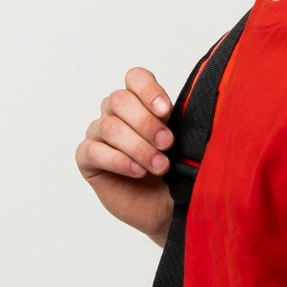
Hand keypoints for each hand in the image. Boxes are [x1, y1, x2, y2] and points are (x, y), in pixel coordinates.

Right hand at [77, 69, 175, 242]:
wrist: (168, 208)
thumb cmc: (176, 172)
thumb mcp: (186, 146)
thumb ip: (184, 126)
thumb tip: (199, 114)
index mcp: (140, 102)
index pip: (135, 78)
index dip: (149, 90)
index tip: (166, 110)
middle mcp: (116, 113)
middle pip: (119, 100)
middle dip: (147, 123)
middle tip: (168, 144)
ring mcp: (99, 135)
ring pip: (109, 127)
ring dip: (138, 147)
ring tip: (160, 166)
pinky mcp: (87, 159)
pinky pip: (93, 151)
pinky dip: (118, 161)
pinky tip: (138, 172)